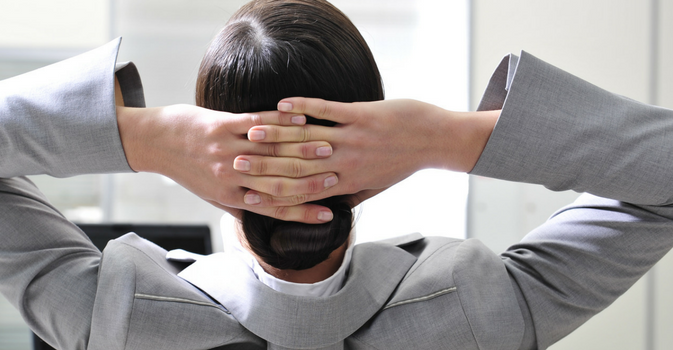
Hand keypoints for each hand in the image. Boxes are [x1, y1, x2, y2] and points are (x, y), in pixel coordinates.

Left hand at [116, 104, 339, 222]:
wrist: (154, 142)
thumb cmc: (187, 170)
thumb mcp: (213, 195)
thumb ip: (241, 203)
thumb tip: (272, 214)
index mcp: (230, 197)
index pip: (274, 209)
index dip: (303, 213)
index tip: (329, 215)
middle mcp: (229, 176)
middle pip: (278, 181)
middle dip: (311, 180)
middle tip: (338, 177)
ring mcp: (225, 149)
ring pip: (273, 152)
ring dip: (303, 149)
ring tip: (329, 148)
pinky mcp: (221, 124)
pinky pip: (257, 123)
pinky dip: (282, 122)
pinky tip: (303, 120)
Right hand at [235, 98, 499, 206]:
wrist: (436, 139)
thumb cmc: (403, 163)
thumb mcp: (376, 186)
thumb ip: (350, 196)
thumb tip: (327, 208)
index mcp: (347, 183)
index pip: (303, 191)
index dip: (274, 191)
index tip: (249, 190)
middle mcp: (347, 163)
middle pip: (297, 166)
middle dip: (265, 164)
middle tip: (236, 160)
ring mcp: (354, 138)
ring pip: (307, 138)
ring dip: (277, 134)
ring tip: (251, 131)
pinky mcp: (362, 115)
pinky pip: (327, 110)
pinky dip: (303, 107)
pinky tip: (283, 104)